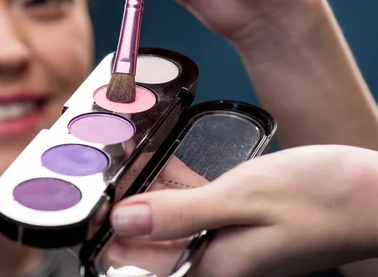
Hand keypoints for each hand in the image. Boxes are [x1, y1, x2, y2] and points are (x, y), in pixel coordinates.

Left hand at [110, 145, 377, 276]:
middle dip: (123, 218)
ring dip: (147, 202)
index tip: (86, 212)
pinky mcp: (238, 229)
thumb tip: (121, 224)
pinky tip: (167, 169)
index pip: (139, 268)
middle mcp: (216, 263)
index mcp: (211, 266)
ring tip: (123, 172)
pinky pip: (194, 214)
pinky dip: (177, 193)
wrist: (372, 195)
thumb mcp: (241, 197)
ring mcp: (228, 247)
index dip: (106, 242)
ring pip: (171, 228)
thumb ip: (178, 214)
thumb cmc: (320, 198)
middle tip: (102, 183)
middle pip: (151, 248)